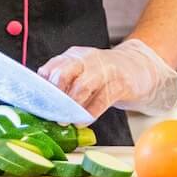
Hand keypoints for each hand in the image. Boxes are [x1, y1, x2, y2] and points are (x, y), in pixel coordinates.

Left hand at [39, 39, 176, 115]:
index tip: (38, 103)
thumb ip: (64, 80)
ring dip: (72, 106)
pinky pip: (102, 100)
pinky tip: (83, 121)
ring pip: (82, 86)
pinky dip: (90, 113)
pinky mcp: (120, 83)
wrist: (138, 67)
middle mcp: (87, 59)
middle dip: (55, 95)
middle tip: (52, 111)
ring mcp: (105, 70)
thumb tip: (41, 100)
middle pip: (63, 73)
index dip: (42, 86)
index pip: (51, 67)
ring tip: (66, 119)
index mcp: (73, 56)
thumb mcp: (81, 70)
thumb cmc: (104, 73)